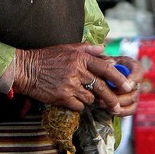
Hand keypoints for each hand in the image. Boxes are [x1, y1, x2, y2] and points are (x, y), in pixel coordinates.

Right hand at [12, 43, 141, 116]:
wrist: (27, 69)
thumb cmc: (47, 57)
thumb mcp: (68, 48)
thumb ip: (87, 48)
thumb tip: (104, 49)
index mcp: (80, 57)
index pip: (105, 68)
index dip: (118, 78)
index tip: (127, 85)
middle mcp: (77, 70)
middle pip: (101, 87)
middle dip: (111, 98)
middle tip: (117, 106)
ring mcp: (70, 85)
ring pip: (90, 98)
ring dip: (90, 99)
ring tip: (83, 95)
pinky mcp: (62, 97)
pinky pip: (78, 106)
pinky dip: (78, 105)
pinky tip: (72, 100)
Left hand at [94, 54, 142, 116]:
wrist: (100, 75)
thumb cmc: (102, 65)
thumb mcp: (104, 60)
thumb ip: (107, 61)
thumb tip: (110, 65)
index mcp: (132, 65)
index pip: (138, 72)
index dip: (134, 80)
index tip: (126, 85)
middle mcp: (136, 79)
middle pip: (134, 90)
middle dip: (120, 94)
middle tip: (108, 96)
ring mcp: (135, 92)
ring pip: (132, 101)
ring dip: (118, 103)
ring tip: (103, 102)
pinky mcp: (131, 103)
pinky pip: (130, 110)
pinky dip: (121, 112)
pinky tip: (110, 110)